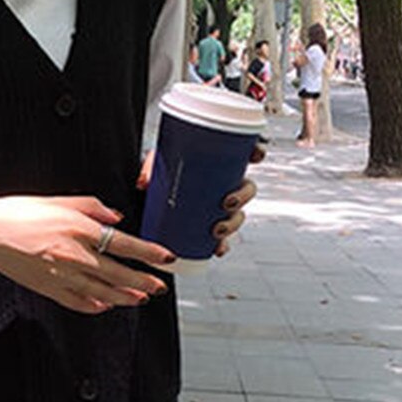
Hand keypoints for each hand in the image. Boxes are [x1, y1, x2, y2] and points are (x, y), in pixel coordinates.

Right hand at [0, 195, 174, 314]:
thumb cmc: (17, 212)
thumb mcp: (59, 200)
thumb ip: (92, 207)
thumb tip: (115, 216)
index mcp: (79, 228)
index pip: (124, 244)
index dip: (148, 252)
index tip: (165, 257)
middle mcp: (74, 254)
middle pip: (118, 273)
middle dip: (143, 281)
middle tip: (158, 285)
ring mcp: (61, 275)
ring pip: (102, 292)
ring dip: (125, 297)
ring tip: (141, 299)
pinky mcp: (48, 288)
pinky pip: (77, 302)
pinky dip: (94, 306)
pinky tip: (105, 305)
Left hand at [136, 144, 264, 256]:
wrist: (147, 200)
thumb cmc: (158, 174)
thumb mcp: (155, 165)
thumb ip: (150, 168)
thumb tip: (144, 182)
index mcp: (217, 163)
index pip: (243, 154)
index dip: (256, 153)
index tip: (256, 155)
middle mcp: (223, 185)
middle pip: (246, 189)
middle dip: (243, 197)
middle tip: (226, 203)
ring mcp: (218, 207)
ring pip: (237, 215)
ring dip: (233, 224)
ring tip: (216, 229)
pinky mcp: (208, 227)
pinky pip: (222, 239)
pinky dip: (221, 245)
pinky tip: (217, 249)